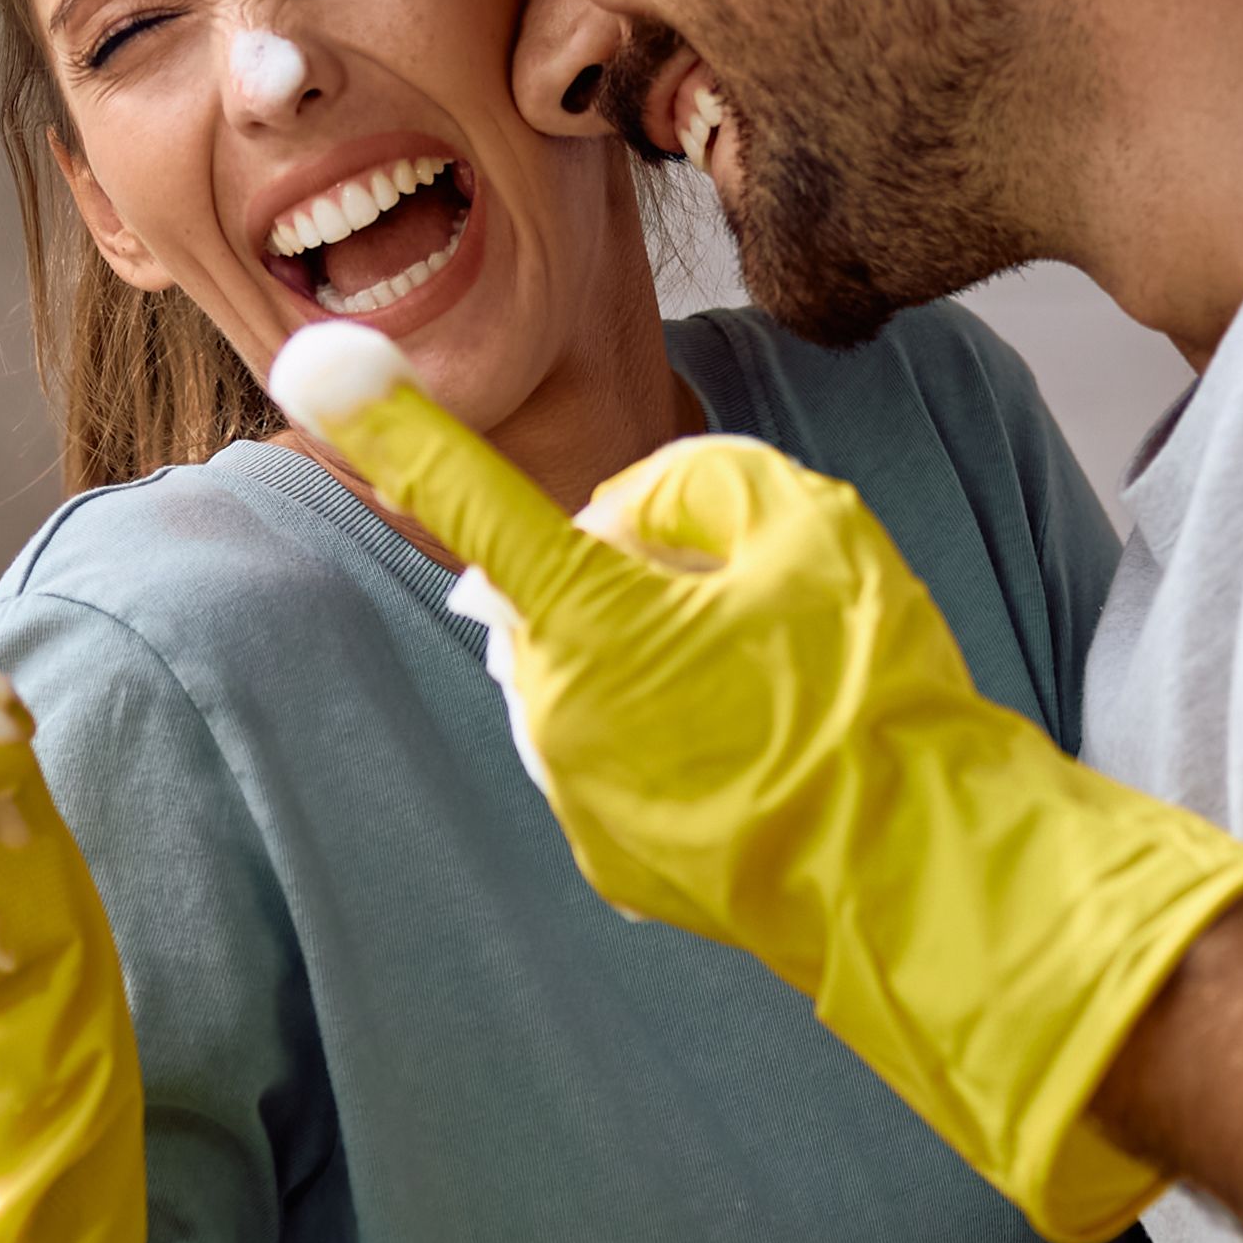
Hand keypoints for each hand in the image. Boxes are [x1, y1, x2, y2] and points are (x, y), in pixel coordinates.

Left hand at [271, 324, 1242, 1239]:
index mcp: (590, 623)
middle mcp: (554, 716)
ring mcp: (579, 799)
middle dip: (632, 572)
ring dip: (654, 655)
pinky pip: (622, 753)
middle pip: (560, 592)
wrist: (928, 884)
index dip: (399, 425)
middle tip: (752, 596)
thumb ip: (699, 483)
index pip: (475, 500)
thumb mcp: (816, 528)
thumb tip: (631, 517)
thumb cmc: (875, 700)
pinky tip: (767, 751)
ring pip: (590, 674)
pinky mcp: (613, 861)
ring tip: (776, 689)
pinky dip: (677, 731)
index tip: (314, 357)